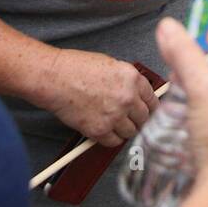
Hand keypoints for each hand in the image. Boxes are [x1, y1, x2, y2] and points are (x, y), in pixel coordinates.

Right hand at [36, 49, 157, 146]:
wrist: (54, 77)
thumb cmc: (76, 68)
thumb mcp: (111, 65)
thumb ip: (128, 81)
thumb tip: (137, 95)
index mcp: (132, 78)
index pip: (153, 100)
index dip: (150, 108)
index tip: (147, 112)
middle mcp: (127, 97)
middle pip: (145, 118)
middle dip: (138, 120)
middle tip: (130, 120)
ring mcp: (115, 115)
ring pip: (131, 132)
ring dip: (124, 130)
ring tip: (113, 124)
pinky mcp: (100, 129)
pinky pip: (113, 142)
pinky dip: (109, 139)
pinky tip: (103, 130)